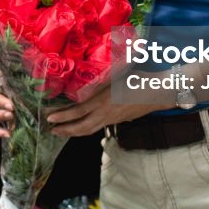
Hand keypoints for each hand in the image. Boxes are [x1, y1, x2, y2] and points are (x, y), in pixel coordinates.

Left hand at [46, 85, 163, 136]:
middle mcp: (106, 113)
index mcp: (104, 101)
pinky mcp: (117, 121)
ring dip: (73, 132)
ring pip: (89, 130)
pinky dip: (85, 129)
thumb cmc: (139, 79)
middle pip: (81, 127)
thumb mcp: (117, 75)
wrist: (159, 92)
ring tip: (61, 131)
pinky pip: (97, 127)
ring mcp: (112, 119)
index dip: (62, 116)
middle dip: (64, 129)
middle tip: (51, 129)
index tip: (49, 117)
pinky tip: (80, 127)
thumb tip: (86, 80)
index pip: (78, 111)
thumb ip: (101, 81)